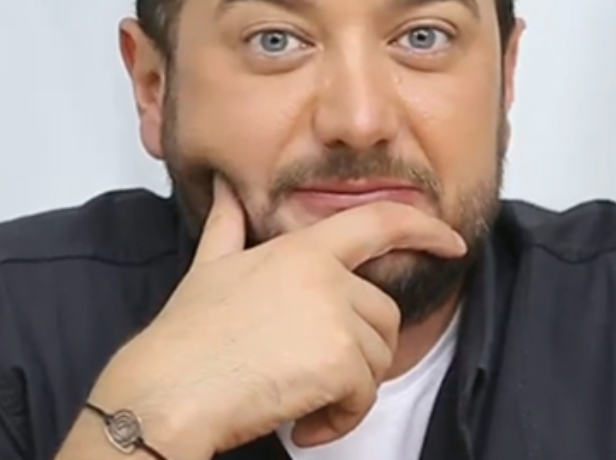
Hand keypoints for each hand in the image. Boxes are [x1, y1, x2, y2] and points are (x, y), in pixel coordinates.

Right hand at [89, 176, 466, 457]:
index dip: (424, 228)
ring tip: (299, 400)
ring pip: (378, 358)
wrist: (165, 391)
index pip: (379, 222)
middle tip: (310, 376)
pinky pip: (365, 396)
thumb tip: (226, 190)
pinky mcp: (341, 361)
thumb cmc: (184, 338)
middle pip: (382, 313)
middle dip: (358, 352)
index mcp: (300, 248)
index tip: (450, 241)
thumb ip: (229, 226)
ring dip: (346, 391)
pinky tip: (303, 425)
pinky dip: (340, 420)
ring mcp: (335, 315)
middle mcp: (324, 274)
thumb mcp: (209, 268)